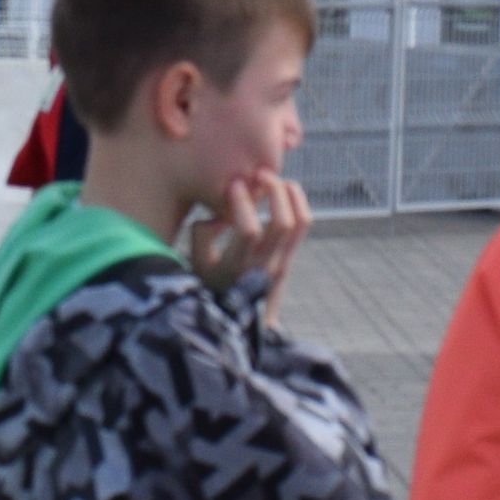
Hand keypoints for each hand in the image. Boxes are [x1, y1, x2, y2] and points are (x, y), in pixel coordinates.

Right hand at [185, 170, 308, 301]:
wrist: (239, 326)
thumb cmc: (211, 290)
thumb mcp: (196, 265)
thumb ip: (203, 236)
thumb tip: (220, 213)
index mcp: (237, 268)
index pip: (249, 230)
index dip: (242, 203)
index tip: (233, 185)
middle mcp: (264, 266)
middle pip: (282, 222)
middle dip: (272, 191)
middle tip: (258, 174)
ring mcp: (281, 264)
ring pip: (299, 221)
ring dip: (290, 194)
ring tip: (274, 179)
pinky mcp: (290, 259)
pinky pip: (303, 225)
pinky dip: (298, 202)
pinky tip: (284, 191)